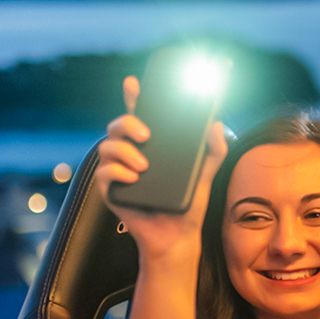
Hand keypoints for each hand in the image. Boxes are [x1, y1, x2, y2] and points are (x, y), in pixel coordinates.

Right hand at [93, 75, 228, 259]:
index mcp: (153, 146)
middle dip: (128, 122)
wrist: (178, 235)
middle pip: (118, 125)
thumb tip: (216, 124)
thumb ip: (214, 150)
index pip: (140, 115)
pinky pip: (103, 173)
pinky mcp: (111, 191)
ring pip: (107, 146)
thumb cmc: (189, 203)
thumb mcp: (206, 174)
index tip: (134, 83)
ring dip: (124, 151)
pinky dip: (116, 171)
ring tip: (144, 165)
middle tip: (147, 134)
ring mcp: (119, 171)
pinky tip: (133, 177)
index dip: (134, 97)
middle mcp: (132, 153)